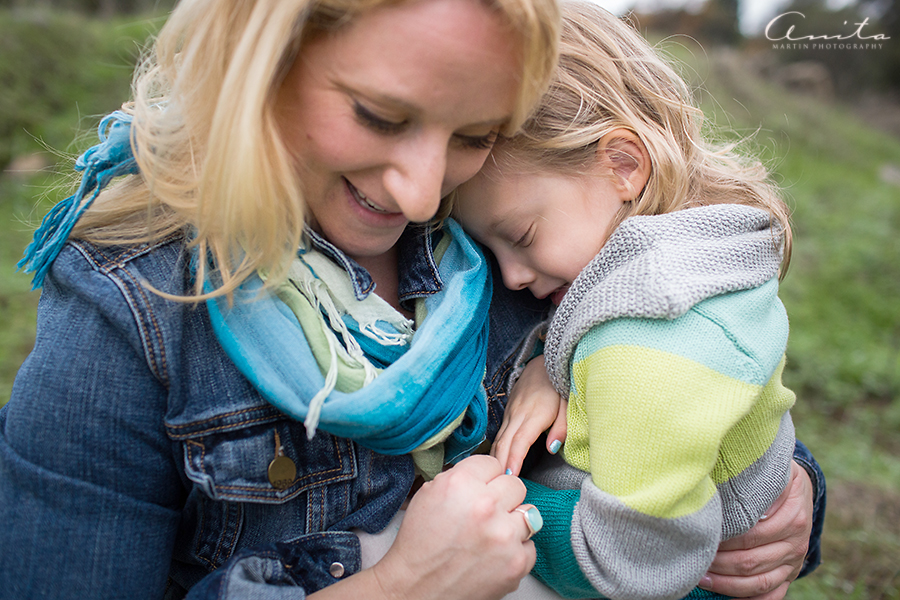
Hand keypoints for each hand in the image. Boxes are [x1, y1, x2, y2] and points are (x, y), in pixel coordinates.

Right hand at [370, 455, 535, 599]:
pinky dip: (515, 550)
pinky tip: (494, 555)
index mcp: (461, 484)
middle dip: (502, 498)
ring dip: (512, 522)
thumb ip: (461, 477)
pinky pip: (530, 545)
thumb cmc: (420, 545)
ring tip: (491, 535)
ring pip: (528, 513)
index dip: (485, 477)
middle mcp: (485, 506)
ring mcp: (504, 535)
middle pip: (515, 485)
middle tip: (485, 514)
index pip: (493, 463)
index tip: (479, 489)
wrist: (416, 589)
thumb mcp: (429, 495)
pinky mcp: (517, 562)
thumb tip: (486, 472)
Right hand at [492, 356, 566, 475]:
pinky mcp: (508, 412)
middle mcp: (518, 415)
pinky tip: (496, 463)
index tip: (510, 477)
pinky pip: (500, 434)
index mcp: (534, 415)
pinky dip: (496, 449)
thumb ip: (561, 427)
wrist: (543, 364)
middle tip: (498, 487)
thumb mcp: (567, 404)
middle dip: (500, 466)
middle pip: (504, 443)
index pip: (520, 441)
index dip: (514, 459)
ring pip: (499, 439)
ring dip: (495, 459)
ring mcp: (511, 413)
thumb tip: (551, 448)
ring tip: (494, 481)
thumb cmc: (559, 386)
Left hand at [699, 461, 812, 599]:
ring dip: (727, 584)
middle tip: (695, 559)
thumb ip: (751, 478)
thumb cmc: (775, 478)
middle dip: (720, 563)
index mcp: (792, 516)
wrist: (801, 490)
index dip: (725, 539)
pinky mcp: (790, 574)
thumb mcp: (772, 470)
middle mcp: (796, 542)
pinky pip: (771, 595)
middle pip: (752, 560)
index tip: (702, 536)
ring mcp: (793, 562)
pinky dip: (747, 599)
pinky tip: (724, 596)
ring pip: (759, 582)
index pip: (752, 534)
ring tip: (701, 578)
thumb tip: (721, 482)